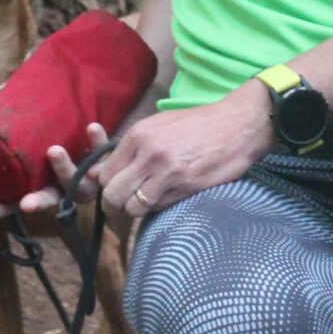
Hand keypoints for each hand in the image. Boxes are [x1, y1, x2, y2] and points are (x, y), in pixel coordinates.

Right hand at [0, 124, 112, 227]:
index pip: (13, 204)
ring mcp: (87, 181)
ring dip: (65, 170)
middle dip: (37, 203)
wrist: (108, 132)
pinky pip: (104, 157)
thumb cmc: (65, 138)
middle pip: (49, 199)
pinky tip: (91, 127)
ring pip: (78, 186)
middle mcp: (64, 190)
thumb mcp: (40, 142)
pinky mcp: (108, 165)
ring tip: (53, 151)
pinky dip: (97, 143)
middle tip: (26, 204)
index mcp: (42, 187)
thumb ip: (19, 134)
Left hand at [84, 82, 274, 223]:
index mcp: (138, 135)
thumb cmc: (197, 125)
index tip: (118, 187)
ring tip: (149, 200)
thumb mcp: (158, 127)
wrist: (237, 125)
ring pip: (133, 207)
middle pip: (113, 194)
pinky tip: (170, 194)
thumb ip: (127, 149)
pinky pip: (159, 208)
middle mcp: (149, 154)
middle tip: (126, 203)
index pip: (105, 173)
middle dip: (116, 204)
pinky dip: (159, 207)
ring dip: (138, 208)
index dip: (108, 185)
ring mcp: (168, 172)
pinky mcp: (187, 186)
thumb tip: (94, 174)